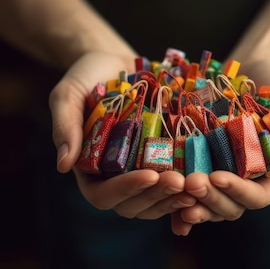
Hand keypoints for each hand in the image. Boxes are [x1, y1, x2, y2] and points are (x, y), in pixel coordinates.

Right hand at [49, 51, 196, 220]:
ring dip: (176, 198)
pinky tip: (206, 183)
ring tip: (198, 184)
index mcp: (89, 169)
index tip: (149, 174)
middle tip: (181, 181)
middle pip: (134, 205)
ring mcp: (140, 173)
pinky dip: (188, 192)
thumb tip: (63, 165)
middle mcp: (115, 178)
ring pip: (157, 202)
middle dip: (157, 195)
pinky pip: (174, 189)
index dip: (127, 189)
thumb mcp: (69, 94)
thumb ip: (65, 125)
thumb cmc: (88, 76)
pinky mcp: (162, 164)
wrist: (118, 62)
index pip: (103, 195)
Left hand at [173, 59, 269, 232]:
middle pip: (230, 206)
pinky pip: (186, 190)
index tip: (219, 177)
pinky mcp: (197, 162)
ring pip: (206, 202)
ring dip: (190, 203)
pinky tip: (161, 197)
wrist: (248, 66)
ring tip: (172, 191)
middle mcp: (243, 178)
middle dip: (210, 198)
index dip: (239, 192)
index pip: (259, 196)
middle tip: (191, 182)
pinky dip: (174, 201)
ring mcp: (219, 171)